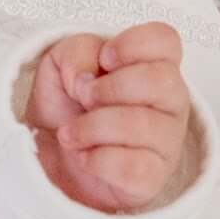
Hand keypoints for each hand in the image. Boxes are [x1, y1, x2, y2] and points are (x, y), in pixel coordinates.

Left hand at [20, 20, 192, 213]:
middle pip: (161, 79)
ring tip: (70, 133)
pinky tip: (85, 157)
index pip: (167, 40)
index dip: (132, 44)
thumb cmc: (66, 108)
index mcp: (153, 67)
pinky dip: (95, 160)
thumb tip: (88, 75)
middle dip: (107, 88)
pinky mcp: (152, 178)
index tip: (104, 60)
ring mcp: (166, 143)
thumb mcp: (59, 65)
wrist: (49, 159)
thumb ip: (75, 52)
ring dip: (89, 127)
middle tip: (84, 99)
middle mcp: (170, 103)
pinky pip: (131, 166)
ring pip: (139, 124)